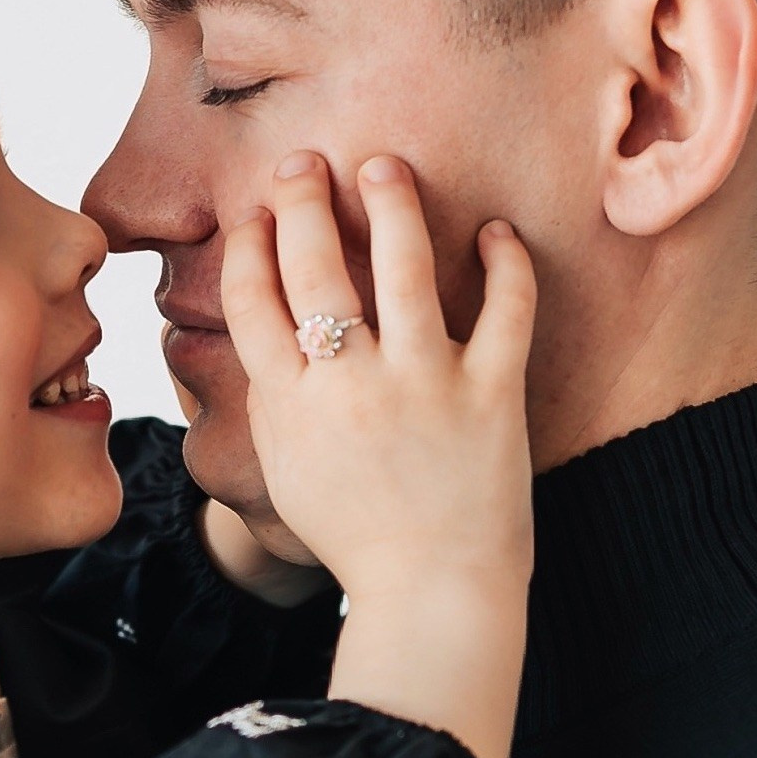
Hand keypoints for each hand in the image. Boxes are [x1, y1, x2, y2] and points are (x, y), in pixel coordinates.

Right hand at [221, 152, 535, 757]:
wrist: (432, 594)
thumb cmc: (356, 537)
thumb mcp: (286, 469)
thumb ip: (275, 397)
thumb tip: (261, 329)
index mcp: (290, 405)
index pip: (254, 300)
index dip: (251, 244)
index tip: (259, 210)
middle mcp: (349, 385)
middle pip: (315, 268)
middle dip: (305, 202)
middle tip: (306, 163)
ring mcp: (423, 385)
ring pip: (403, 266)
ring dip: (392, 204)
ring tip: (387, 167)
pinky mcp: (491, 393)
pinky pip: (505, 307)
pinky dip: (505, 262)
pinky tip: (496, 232)